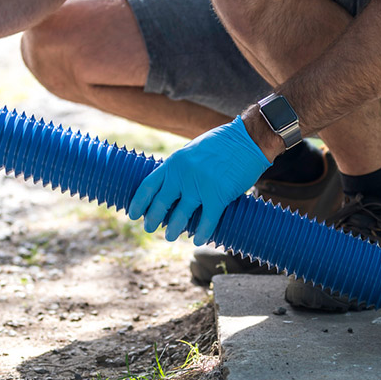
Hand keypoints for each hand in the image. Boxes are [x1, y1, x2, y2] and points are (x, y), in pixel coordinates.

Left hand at [128, 116, 270, 244]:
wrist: (247, 139)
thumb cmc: (222, 144)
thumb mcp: (192, 151)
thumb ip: (180, 168)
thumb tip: (170, 185)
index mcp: (174, 163)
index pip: (148, 186)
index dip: (138, 203)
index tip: (133, 214)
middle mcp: (182, 175)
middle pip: (161, 204)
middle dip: (153, 219)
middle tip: (149, 228)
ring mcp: (200, 186)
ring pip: (181, 216)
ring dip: (173, 229)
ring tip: (170, 236)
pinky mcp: (218, 196)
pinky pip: (207, 221)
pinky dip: (202, 233)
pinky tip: (197, 239)